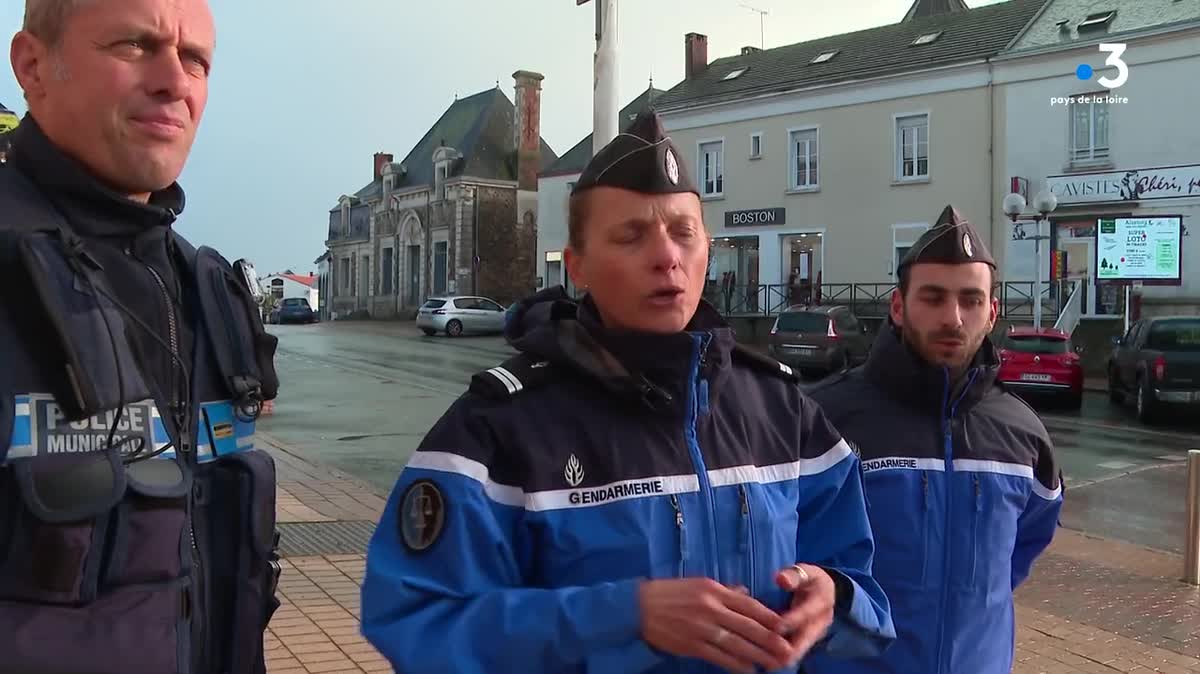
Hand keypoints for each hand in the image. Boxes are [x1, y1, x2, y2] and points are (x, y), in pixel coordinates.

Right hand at [638, 578, 793, 672]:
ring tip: (774, 664)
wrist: (639, 607)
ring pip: (736, 644)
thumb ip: (724, 590)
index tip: (785, 626)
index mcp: (713, 590)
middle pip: (747, 626)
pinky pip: (719, 657)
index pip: (748, 604)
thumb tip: (745, 593)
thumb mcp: (698, 583)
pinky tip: (749, 670)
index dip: (768, 617)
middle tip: (787, 650)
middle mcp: (710, 608)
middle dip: (770, 640)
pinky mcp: (692, 645)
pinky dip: (735, 664)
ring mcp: (701, 628)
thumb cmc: (669, 593)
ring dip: (757, 655)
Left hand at [774, 563, 836, 664]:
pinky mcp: (809, 640)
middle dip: (791, 648)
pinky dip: (784, 656)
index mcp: (822, 600)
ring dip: (786, 656)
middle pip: (807, 637)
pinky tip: (768, 661)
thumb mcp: (806, 572)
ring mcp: (816, 632)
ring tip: (767, 663)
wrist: (825, 591)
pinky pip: (797, 649)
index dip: (794, 619)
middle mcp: (822, 620)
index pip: (808, 611)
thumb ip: (793, 575)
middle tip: (772, 657)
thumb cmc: (810, 580)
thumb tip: (781, 579)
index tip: (778, 626)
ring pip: (802, 648)